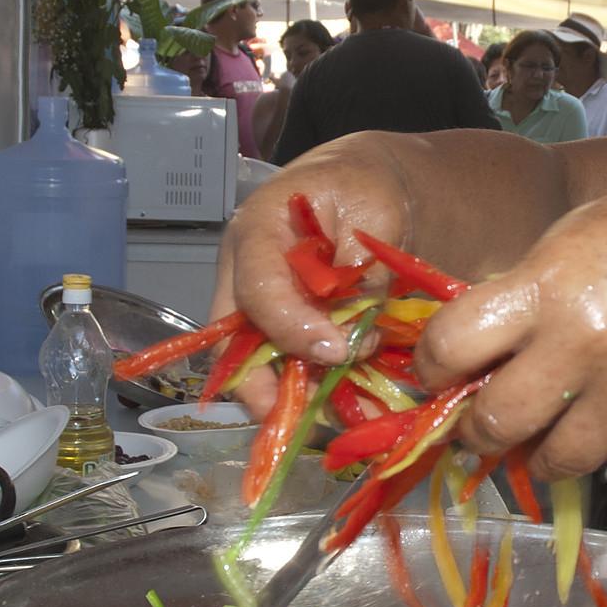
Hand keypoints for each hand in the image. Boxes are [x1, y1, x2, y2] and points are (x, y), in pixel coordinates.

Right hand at [209, 135, 413, 415]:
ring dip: (302, 402)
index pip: (258, 291)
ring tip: (350, 418)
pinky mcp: (287, 334)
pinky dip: (324, 396)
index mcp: (256, 234)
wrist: (369, 189)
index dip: (293, 329)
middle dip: (269, 392)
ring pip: (261, 373)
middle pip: (234, 348)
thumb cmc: (364, 188)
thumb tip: (353, 336)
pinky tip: (363, 410)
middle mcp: (246, 279)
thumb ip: (360, 270)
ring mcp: (262, 312)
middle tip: (317, 418)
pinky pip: (293, 374)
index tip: (339, 352)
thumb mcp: (371, 211)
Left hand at [414, 164, 606, 481]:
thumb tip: (467, 367)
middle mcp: (584, 344)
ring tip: (547, 434)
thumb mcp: (562, 245)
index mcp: (544, 290)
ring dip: (543, 454)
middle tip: (480, 429)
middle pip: (497, 424)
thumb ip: (515, 301)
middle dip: (477, 433)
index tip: (437, 375)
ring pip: (560, 461)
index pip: (450, 347)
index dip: (431, 368)